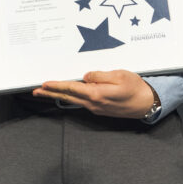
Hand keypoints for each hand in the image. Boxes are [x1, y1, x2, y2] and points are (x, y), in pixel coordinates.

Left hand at [32, 70, 154, 118]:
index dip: (56, 85)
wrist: (147, 103)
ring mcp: (96, 108)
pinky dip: (71, 96)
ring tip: (46, 91)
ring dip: (59, 95)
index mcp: (97, 94)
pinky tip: (67, 93)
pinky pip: (82, 101)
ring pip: (73, 100)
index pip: (71, 88)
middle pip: (68, 97)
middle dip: (50, 93)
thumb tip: (85, 77)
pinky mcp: (100, 108)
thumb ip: (100, 75)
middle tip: (35, 91)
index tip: (43, 84)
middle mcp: (94, 104)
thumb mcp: (119, 75)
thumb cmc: (136, 87)